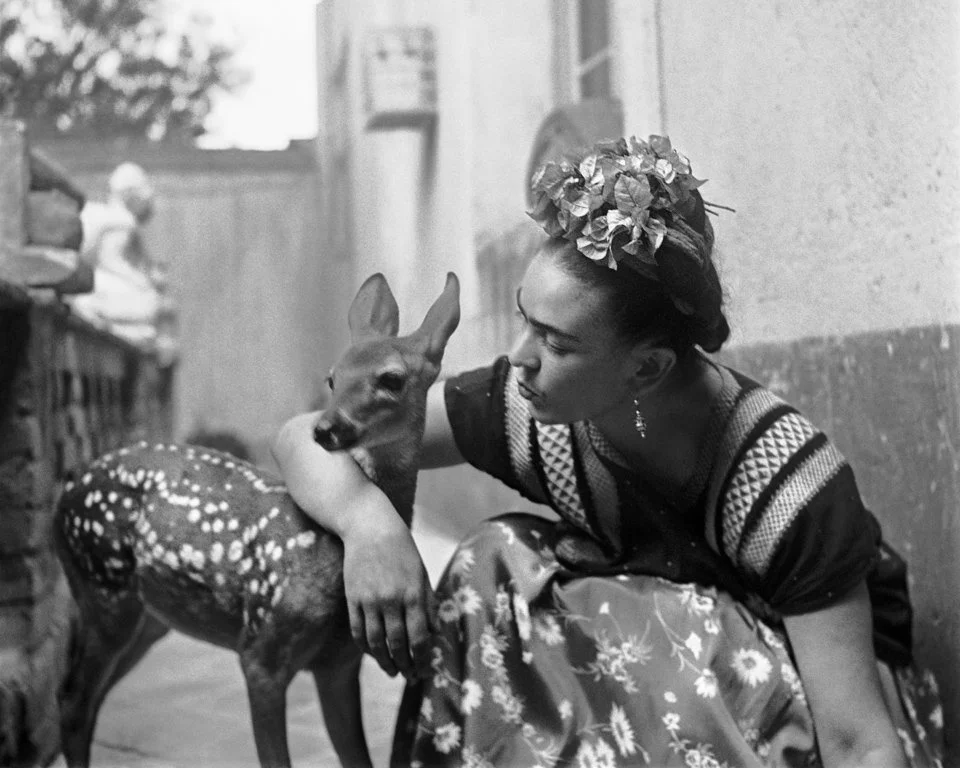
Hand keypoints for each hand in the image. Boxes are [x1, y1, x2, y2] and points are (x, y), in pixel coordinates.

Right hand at [341, 512, 436, 678]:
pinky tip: (373, 654)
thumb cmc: (401, 549)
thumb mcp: (421, 573)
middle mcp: (391, 600)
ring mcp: (369, 600)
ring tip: (392, 671)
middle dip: (405, 665)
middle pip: (397, 644)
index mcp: (413, 594)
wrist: (369, 527)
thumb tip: (433, 632)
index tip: (424, 671)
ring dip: (384, 662)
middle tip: (410, 678)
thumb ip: (427, 604)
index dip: (421, 659)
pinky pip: (358, 630)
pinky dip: (365, 647)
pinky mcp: (352, 598)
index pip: (418, 638)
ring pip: (375, 642)